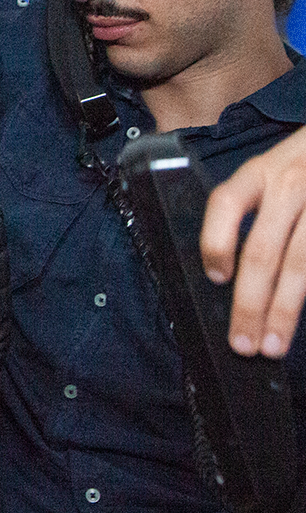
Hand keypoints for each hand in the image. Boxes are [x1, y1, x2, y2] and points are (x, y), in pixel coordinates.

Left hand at [200, 127, 305, 357]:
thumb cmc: (300, 166)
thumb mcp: (269, 171)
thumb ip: (250, 207)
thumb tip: (223, 272)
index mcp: (258, 173)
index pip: (225, 204)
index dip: (215, 242)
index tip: (215, 278)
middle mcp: (289, 186)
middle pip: (262, 251)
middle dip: (249, 302)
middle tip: (241, 343)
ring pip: (300, 265)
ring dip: (284, 310)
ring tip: (272, 345)